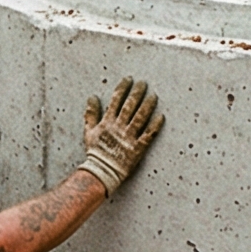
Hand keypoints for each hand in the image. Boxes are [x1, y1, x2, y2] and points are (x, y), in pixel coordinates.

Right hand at [78, 78, 165, 194]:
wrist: (101, 171)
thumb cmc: (95, 152)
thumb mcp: (89, 131)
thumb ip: (91, 114)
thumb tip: (92, 97)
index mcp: (108, 122)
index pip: (116, 100)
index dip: (123, 88)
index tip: (129, 79)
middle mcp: (119, 127)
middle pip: (130, 106)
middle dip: (137, 93)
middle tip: (144, 83)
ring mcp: (129, 137)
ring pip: (140, 117)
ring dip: (148, 105)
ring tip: (154, 95)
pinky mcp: (138, 148)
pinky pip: (148, 135)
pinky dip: (155, 125)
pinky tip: (161, 116)